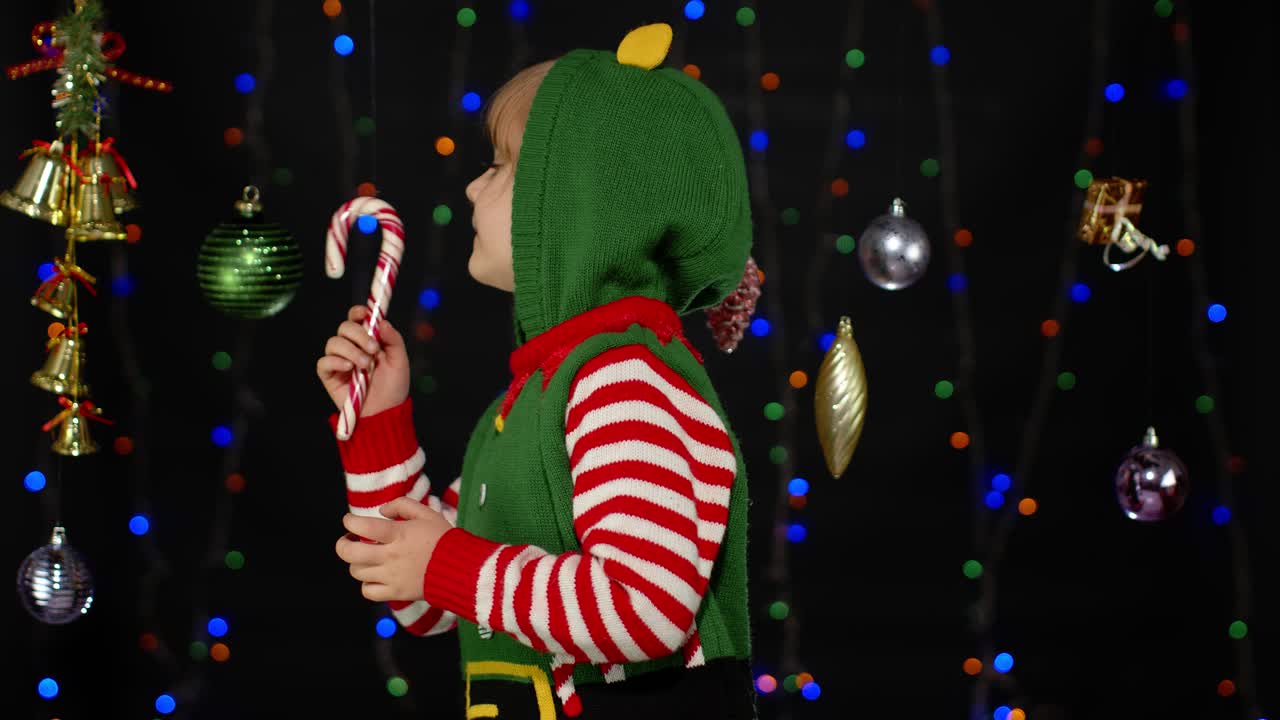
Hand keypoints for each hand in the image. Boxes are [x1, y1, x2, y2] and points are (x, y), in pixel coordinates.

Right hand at [316, 305, 409, 417]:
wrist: (386, 411)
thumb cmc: (393, 386)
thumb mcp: (399, 360)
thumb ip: (393, 339)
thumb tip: (382, 321)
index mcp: (367, 340)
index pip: (356, 319)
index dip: (357, 312)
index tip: (365, 313)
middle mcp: (351, 347)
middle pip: (344, 327)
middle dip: (358, 334)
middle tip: (373, 348)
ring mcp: (339, 361)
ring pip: (333, 342)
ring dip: (350, 350)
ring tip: (365, 365)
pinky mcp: (329, 376)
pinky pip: (324, 362)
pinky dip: (335, 361)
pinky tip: (349, 368)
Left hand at [334, 497, 454, 602]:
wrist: (461, 568)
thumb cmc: (444, 539)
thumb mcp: (426, 513)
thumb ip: (402, 505)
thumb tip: (382, 511)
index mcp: (397, 534)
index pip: (361, 527)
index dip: (349, 521)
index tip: (350, 520)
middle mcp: (390, 556)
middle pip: (349, 554)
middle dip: (343, 545)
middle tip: (348, 540)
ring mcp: (391, 577)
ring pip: (357, 572)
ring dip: (357, 562)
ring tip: (366, 557)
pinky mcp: (395, 593)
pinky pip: (368, 591)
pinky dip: (366, 584)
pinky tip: (374, 575)